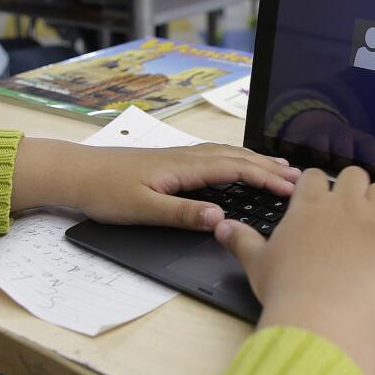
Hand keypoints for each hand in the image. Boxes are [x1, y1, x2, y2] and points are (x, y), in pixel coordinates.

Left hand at [10, 139, 300, 229]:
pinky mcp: (171, 161)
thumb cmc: (103, 191)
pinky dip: (236, 160)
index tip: (293, 188)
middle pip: (237, 158)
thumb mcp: (142, 210)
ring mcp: (179, 156)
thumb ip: (182, 214)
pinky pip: (214, 156)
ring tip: (281, 167)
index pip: (235, 170)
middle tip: (300, 178)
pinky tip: (238, 164)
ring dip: (256, 161)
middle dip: (270, 167)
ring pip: (227, 155)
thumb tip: (219, 218)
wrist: (73, 172)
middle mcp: (185, 156)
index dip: (267, 178)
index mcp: (183, 166)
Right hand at [215, 167, 374, 374]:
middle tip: (345, 208)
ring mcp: (373, 226)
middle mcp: (343, 208)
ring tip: (371, 220)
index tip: (313, 198)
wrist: (321, 318)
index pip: (314, 176)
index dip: (315, 185)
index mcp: (308, 206)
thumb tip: (222, 227)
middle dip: (351, 186)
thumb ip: (241, 240)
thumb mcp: (256, 263)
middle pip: (354, 175)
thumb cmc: (285, 290)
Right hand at [279, 109, 374, 176]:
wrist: (318, 124)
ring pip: (321, 141)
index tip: (374, 168)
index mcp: (359, 140)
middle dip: (346, 152)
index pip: (368, 144)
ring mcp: (319, 135)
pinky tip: (293, 155)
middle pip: (345, 141)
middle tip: (347, 165)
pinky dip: (294, 146)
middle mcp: (340, 135)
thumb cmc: (347, 145)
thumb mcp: (366, 150)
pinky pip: (294, 140)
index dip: (372, 155)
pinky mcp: (298, 137)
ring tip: (322, 159)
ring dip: (322, 149)